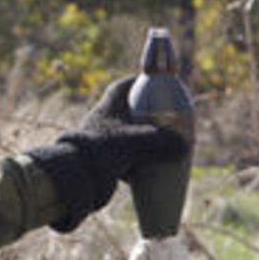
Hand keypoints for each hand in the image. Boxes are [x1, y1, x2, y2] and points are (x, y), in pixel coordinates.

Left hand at [29, 76, 187, 230]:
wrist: (73, 176)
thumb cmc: (102, 150)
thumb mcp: (135, 142)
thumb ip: (162, 141)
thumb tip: (185, 146)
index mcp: (109, 104)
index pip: (126, 85)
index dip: (143, 83)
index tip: (160, 86)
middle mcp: (104, 119)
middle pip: (132, 112)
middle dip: (151, 117)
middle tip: (171, 122)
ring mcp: (103, 140)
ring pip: (130, 136)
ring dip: (147, 142)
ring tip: (167, 147)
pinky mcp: (103, 160)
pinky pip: (127, 156)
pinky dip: (139, 160)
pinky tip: (152, 169)